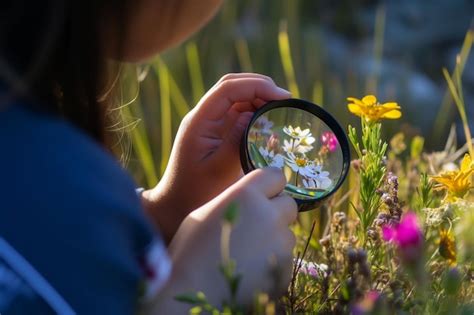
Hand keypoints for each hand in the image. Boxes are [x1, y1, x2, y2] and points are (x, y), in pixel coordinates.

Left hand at [142, 73, 290, 241]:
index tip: (283, 97)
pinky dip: (255, 111)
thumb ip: (236, 140)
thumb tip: (253, 115)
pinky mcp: (216, 132)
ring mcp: (209, 123)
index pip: (228, 88)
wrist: (176, 205)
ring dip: (259, 97)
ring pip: (236, 97)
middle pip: (232, 86)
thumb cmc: (195, 192)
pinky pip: (237, 112)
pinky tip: (270, 122)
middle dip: (260, 86)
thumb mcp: (220, 170)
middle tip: (286, 100)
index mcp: (199, 121)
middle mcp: (203, 116)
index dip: (257, 86)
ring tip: (281, 109)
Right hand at [143, 168, 297, 312]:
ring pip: (287, 234)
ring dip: (274, 239)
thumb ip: (236, 199)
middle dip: (276, 212)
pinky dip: (273, 263)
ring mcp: (280, 243)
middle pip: (289, 204)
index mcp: (246, 195)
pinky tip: (250, 269)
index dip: (270, 185)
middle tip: (255, 226)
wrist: (190, 291)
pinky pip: (285, 259)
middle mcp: (269, 215)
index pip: (276, 175)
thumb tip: (255, 197)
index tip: (263, 194)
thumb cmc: (190, 248)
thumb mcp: (207, 211)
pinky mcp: (285, 268)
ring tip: (246, 252)